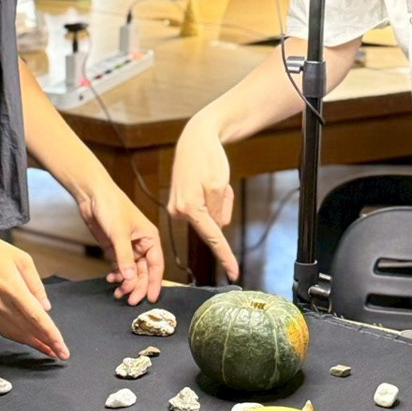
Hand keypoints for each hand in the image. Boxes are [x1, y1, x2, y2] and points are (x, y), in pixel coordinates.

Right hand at [0, 228, 67, 358]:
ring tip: (49, 351)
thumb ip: (36, 285)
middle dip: (47, 345)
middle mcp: (1, 305)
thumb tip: (46, 308)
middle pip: (28, 331)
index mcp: (13, 289)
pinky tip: (29, 340)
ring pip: (16, 335)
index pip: (37, 319)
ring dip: (34, 344)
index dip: (51, 336)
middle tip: (61, 354)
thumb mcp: (22, 259)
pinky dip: (19, 338)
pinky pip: (4, 331)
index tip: (62, 349)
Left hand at [77, 185, 163, 304]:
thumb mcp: (119, 233)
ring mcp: (128, 248)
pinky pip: (120, 268)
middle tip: (130, 300)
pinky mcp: (115, 249)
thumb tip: (130, 278)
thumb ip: (124, 257)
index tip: (151, 299)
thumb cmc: (112, 206)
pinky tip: (111, 280)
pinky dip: (117, 276)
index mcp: (150, 238)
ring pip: (132, 272)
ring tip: (118, 293)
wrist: (93, 196)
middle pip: (144, 272)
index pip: (156, 265)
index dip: (155, 283)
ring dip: (126, 283)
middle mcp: (142, 244)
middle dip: (138, 286)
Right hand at [168, 119, 238, 280]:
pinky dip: (211, 197)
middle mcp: (179, 210)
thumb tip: (217, 226)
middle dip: (221, 207)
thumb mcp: (220, 185)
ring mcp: (177, 205)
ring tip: (212, 179)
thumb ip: (219, 211)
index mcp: (189, 208)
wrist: (196, 137)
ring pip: (210, 215)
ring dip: (217, 201)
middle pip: (212, 224)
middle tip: (220, 183)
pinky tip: (207, 180)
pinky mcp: (180, 200)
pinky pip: (204, 207)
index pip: (212, 238)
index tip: (234, 273)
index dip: (225, 256)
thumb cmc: (209, 158)